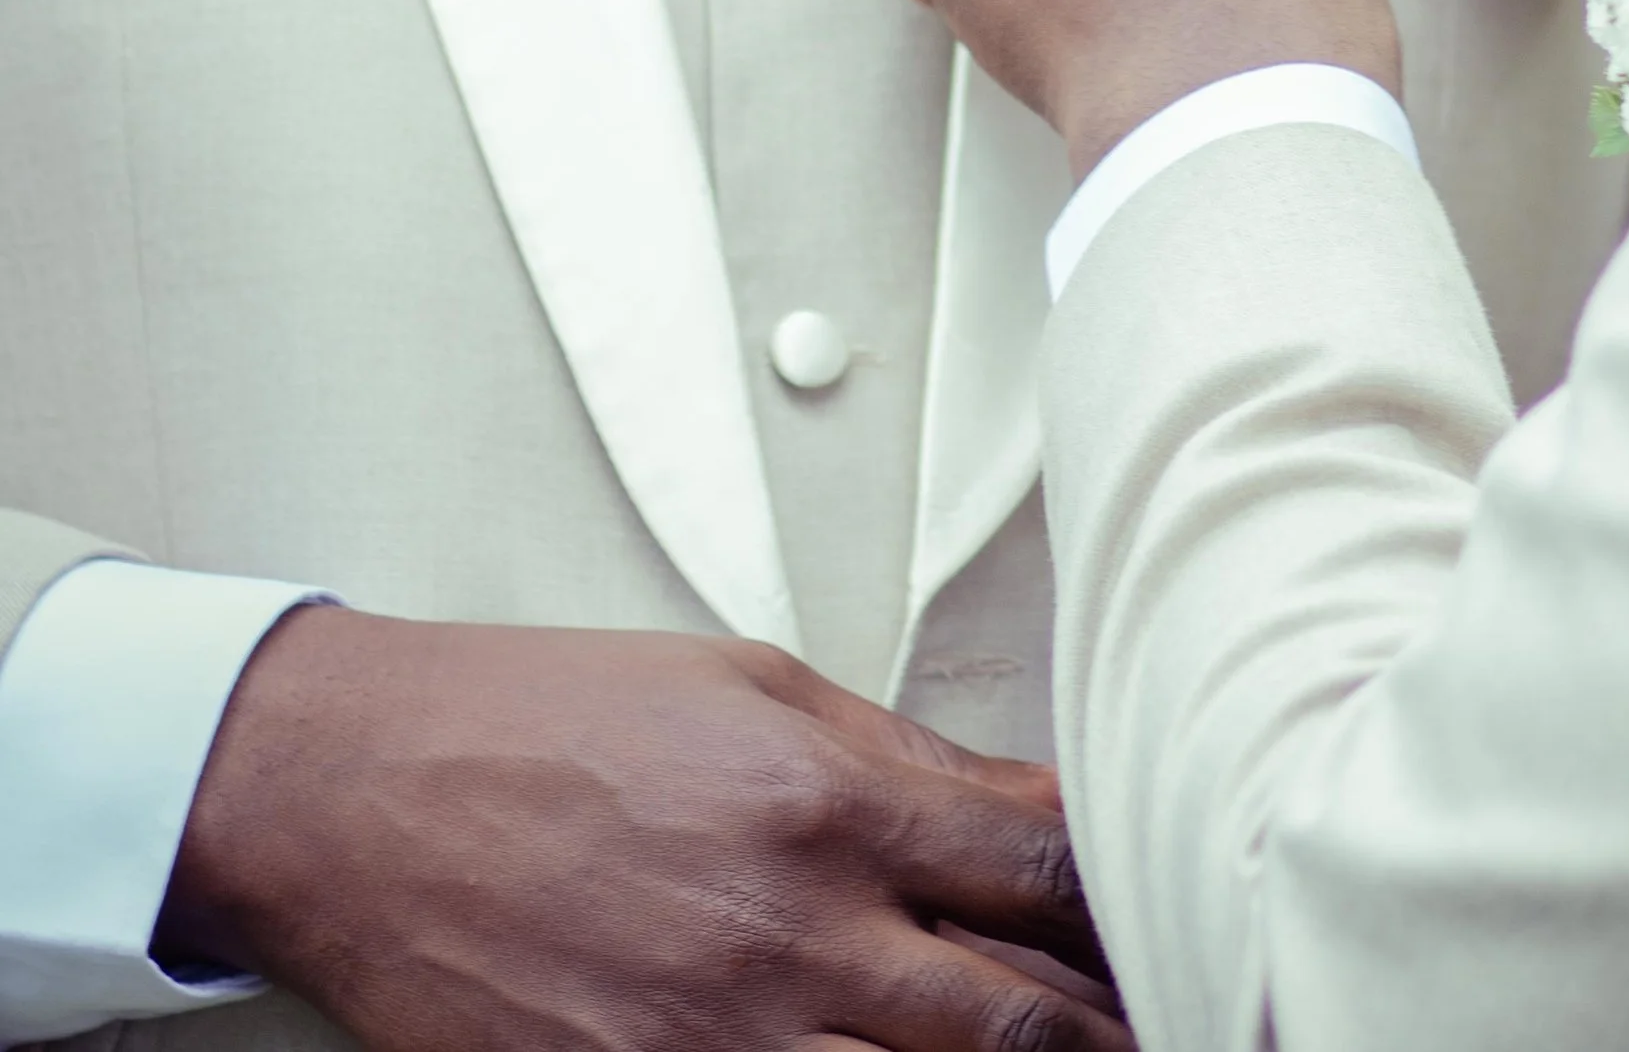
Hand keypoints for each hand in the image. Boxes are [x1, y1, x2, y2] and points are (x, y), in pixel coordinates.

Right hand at [160, 604, 1129, 1051]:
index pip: (1051, 869)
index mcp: (833, 805)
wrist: (371, 795)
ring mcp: (718, 1046)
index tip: (1180, 924)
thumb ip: (905, 765)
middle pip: (1025, 1028)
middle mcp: (794, 935)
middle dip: (1106, 1040)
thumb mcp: (756, 689)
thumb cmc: (561, 719)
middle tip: (1165, 1031)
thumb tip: (1035, 817)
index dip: (1135, 910)